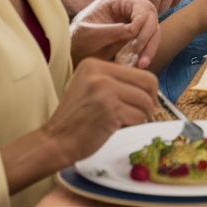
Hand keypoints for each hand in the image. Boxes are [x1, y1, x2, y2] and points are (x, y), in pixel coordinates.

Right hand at [39, 58, 158, 163]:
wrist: (55, 142)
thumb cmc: (78, 118)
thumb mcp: (92, 88)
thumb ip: (116, 81)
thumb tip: (151, 86)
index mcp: (93, 65)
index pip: (141, 73)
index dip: (148, 90)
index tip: (144, 102)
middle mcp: (99, 73)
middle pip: (148, 83)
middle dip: (151, 101)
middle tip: (145, 113)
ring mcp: (104, 89)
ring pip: (145, 101)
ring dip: (142, 115)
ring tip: (125, 121)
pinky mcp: (110, 108)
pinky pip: (138, 116)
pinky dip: (134, 124)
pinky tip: (117, 127)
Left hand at [69, 0, 160, 68]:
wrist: (74, 49)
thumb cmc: (78, 37)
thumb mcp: (89, 33)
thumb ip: (111, 31)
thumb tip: (134, 31)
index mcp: (122, 0)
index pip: (143, 8)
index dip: (142, 25)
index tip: (133, 43)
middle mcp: (134, 9)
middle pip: (152, 20)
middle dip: (148, 39)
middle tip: (138, 56)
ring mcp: (137, 23)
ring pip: (154, 34)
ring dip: (150, 50)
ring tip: (141, 65)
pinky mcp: (138, 37)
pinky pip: (149, 44)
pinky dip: (146, 55)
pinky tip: (138, 65)